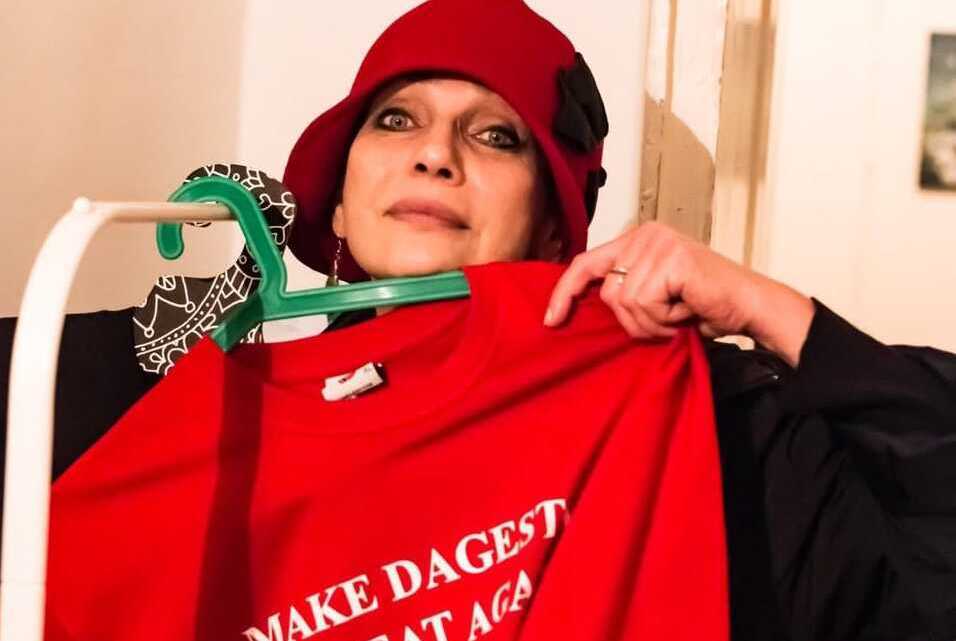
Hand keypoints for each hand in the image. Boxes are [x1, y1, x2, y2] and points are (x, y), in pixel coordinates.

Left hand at [543, 222, 814, 366]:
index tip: (551, 320)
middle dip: (633, 321)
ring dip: (652, 321)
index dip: (564, 292)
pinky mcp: (672, 258)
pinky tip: (687, 310)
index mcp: (636, 239)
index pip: (585, 263)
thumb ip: (622, 291)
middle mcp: (644, 234)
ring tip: (679, 314)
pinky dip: (665, 318)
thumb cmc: (703, 305)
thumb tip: (575, 308)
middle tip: (666, 321)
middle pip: (607, 292)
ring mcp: (659, 243)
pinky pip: (645, 302)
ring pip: (625, 301)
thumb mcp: (652, 295)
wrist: (749, 308)